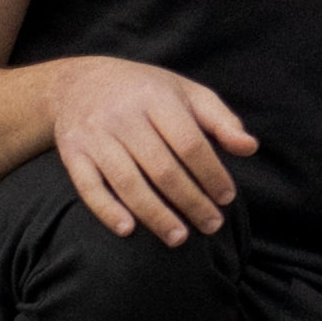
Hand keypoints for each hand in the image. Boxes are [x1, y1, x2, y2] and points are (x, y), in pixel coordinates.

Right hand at [49, 60, 253, 238]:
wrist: (79, 82)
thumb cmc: (146, 91)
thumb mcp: (187, 93)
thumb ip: (220, 120)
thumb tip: (250, 148)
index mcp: (156, 98)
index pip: (190, 143)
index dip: (211, 173)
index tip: (227, 198)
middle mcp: (123, 116)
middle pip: (162, 168)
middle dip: (190, 201)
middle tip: (211, 226)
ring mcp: (94, 136)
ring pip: (128, 182)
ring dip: (155, 214)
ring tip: (179, 238)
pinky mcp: (71, 153)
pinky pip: (88, 187)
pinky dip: (107, 210)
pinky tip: (128, 231)